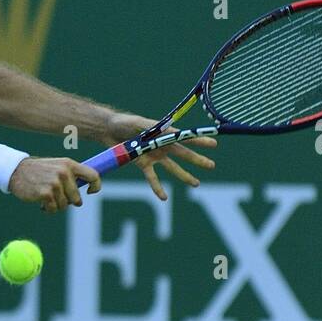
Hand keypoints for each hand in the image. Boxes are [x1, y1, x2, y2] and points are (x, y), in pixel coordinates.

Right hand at [8, 157, 101, 212]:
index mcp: (69, 164)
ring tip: (47, 197)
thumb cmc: (39, 171)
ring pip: (64, 205)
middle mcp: (64, 172)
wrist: (16, 171)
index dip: (96, 186)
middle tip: (57, 197)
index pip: (93, 175)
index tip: (90, 192)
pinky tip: (40, 202)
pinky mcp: (46, 194)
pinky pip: (53, 209)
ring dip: (56, 205)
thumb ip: (72, 174)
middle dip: (68, 202)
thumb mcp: (57, 166)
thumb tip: (90, 186)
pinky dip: (48, 209)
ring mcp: (55, 183)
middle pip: (77, 198)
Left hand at [99, 112, 216, 201]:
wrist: (108, 131)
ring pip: (173, 168)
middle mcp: (162, 146)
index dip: (199, 141)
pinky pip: (152, 178)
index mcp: (164, 134)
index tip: (213, 143)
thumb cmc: (125, 123)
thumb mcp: (140, 123)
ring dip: (185, 176)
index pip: (185, 138)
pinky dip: (157, 188)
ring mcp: (154, 156)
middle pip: (183, 155)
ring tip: (196, 184)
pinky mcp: (143, 165)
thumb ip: (154, 128)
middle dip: (198, 160)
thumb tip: (171, 130)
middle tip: (212, 166)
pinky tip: (164, 197)